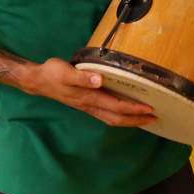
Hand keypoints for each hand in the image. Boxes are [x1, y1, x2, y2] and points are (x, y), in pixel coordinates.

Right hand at [22, 57, 155, 126]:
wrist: (38, 81)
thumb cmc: (52, 74)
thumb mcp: (65, 71)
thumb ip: (82, 77)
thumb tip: (99, 80)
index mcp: (88, 98)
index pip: (116, 106)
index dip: (133, 109)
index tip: (149, 109)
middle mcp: (90, 105)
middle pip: (117, 118)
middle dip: (136, 120)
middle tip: (155, 118)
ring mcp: (88, 107)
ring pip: (113, 119)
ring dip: (130, 121)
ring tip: (146, 119)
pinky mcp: (86, 104)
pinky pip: (107, 115)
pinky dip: (120, 117)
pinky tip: (127, 113)